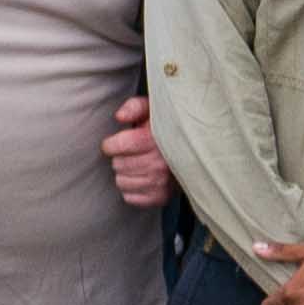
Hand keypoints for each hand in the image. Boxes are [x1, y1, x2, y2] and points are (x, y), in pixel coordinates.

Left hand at [99, 93, 170, 215]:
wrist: (192, 151)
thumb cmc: (165, 128)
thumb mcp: (151, 109)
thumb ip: (134, 107)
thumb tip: (119, 117)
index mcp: (156, 140)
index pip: (119, 146)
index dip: (110, 144)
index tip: (114, 142)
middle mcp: (160, 163)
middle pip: (118, 164)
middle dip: (119, 157)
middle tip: (131, 153)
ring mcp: (161, 183)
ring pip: (121, 181)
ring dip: (124, 173)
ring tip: (136, 164)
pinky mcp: (160, 197)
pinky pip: (129, 197)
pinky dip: (131, 189)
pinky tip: (141, 178)